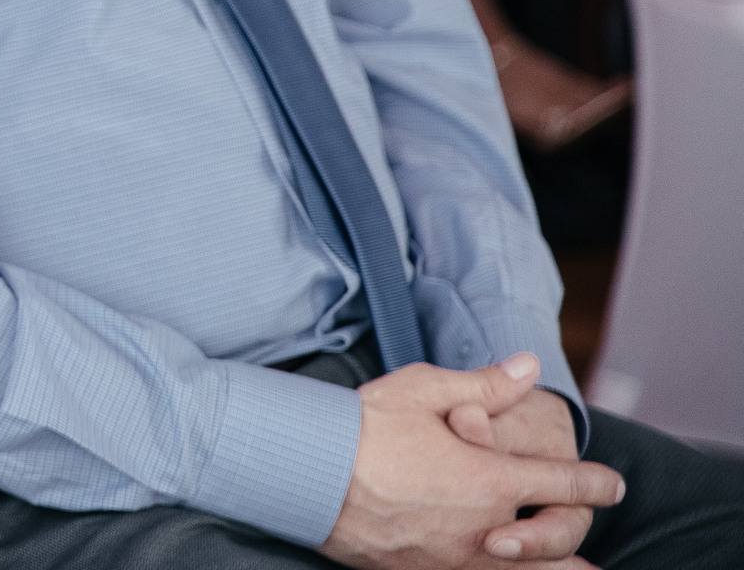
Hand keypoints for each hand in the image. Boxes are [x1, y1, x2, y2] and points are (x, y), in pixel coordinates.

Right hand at [323, 353, 622, 569]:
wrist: (307, 472)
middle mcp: (484, 527)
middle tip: (598, 557)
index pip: (561, 482)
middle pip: (553, 543)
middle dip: (577, 542)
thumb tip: (529, 367)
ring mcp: (455, 557)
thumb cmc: (363, 427)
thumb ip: (484, 384)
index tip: (612, 483)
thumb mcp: (423, 390)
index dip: (593, 482)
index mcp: (491, 479)